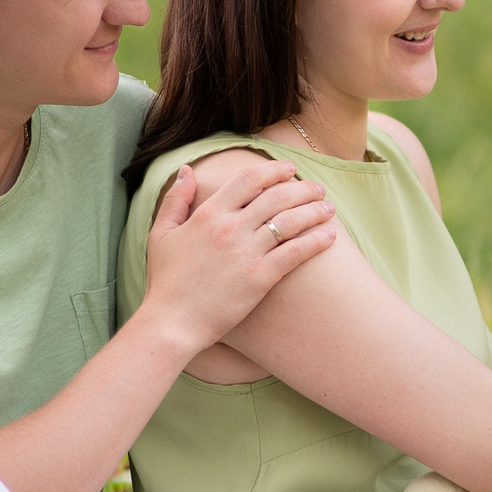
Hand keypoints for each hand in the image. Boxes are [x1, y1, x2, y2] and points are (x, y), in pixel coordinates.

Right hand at [139, 161, 336, 344]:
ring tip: (328, 208)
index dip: (273, 171)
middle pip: (276, 197)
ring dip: (314, 211)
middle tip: (317, 189)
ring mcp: (246, 253)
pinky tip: (329, 236)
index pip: (248, 180)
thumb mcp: (161, 234)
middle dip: (302, 189)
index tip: (289, 170)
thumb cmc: (165, 280)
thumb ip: (175, 199)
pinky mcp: (260, 278)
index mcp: (208, 214)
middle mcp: (230, 228)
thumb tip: (188, 170)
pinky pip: (295, 252)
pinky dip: (316, 241)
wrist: (172, 322)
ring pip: (290, 222)